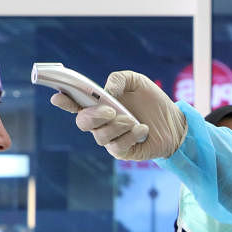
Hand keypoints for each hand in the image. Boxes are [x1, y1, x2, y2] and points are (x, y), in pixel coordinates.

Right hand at [50, 70, 186, 160]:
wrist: (174, 121)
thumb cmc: (152, 100)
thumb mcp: (137, 81)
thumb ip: (120, 79)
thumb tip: (107, 90)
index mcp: (98, 104)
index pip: (74, 103)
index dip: (63, 101)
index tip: (58, 97)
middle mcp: (100, 123)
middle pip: (82, 123)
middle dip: (94, 116)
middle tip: (111, 110)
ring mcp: (110, 139)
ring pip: (100, 136)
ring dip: (117, 126)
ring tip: (133, 119)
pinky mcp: (122, 152)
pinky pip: (117, 148)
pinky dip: (130, 136)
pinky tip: (142, 129)